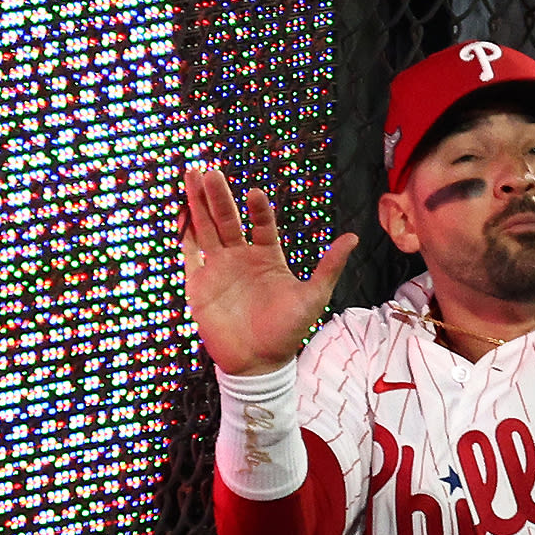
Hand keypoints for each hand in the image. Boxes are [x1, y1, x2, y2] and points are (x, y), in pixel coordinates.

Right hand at [178, 164, 358, 376]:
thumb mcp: (313, 296)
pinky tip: (180, 213)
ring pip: (206, 229)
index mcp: (267, 257)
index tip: (255, 193)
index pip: (260, 224)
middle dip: (218, 195)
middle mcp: (241, 258)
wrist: (258, 364)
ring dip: (197, 204)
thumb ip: (329, 266)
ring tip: (191, 174)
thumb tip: (354, 238)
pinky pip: (189, 254)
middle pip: (227, 219)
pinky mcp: (199, 285)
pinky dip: (184, 234)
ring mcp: (218, 269)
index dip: (258, 209)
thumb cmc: (287, 332)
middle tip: (209, 170)